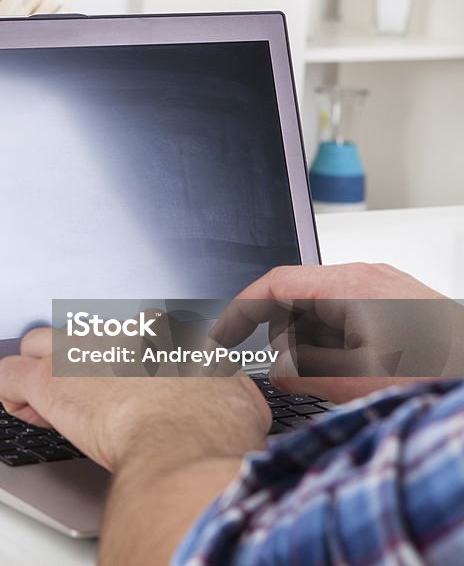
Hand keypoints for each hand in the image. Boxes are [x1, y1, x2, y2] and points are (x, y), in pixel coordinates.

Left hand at [0, 328, 269, 471]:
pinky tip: (27, 412)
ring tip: (50, 406)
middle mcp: (113, 332)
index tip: (126, 391)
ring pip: (37, 343)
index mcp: (159, 331)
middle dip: (77, 365)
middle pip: (79, 333)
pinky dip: (11, 394)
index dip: (121, 366)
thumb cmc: (215, 422)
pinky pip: (8, 374)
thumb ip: (223, 387)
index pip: (127, 333)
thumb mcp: (235, 393)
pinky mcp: (46, 379)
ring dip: (40, 372)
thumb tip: (229, 396)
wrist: (185, 438)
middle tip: (88, 402)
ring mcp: (76, 351)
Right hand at [210, 263, 461, 402]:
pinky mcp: (400, 305)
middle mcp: (367, 278)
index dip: (240, 310)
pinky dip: (339, 343)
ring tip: (335, 378)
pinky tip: (356, 372)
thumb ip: (300, 374)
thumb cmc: (436, 374)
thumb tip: (278, 374)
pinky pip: (350, 318)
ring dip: (315, 344)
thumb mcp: (351, 381)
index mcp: (349, 285)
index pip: (274, 284)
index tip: (222, 334)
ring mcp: (386, 289)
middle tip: (290, 373)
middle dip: (285, 337)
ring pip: (324, 310)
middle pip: (297, 298)